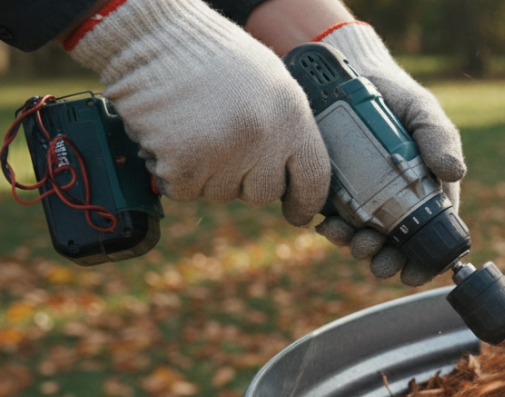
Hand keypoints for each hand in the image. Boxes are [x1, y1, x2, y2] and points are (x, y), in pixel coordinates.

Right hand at [66, 0, 329, 225]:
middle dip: (244, 180)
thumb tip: (294, 172)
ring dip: (206, 173)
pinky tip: (172, 138)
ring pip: (220, 194)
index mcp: (292, 115)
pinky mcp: (184, 163)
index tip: (297, 214)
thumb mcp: (270, 82)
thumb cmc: (210, 55)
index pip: (314, 177)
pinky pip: (184, 191)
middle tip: (223, 146)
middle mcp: (264, 137)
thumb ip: (286, 127)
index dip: (306, 202)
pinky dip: (173, 173)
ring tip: (194, 129)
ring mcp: (224, 152)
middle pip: (263, 193)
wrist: (153, 37)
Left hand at [312, 21, 465, 284]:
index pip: (433, 235)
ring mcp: (365, 199)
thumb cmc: (397, 97)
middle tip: (376, 259)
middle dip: (385, 260)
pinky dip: (332, 228)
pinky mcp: (336, 192)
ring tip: (350, 239)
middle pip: (396, 246)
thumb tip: (454, 172)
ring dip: (356, 248)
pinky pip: (335, 219)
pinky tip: (328, 224)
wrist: (352, 76)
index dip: (425, 262)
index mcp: (428, 191)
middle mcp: (398, 201)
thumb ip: (440, 138)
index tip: (413, 273)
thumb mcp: (424, 113)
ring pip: (364, 238)